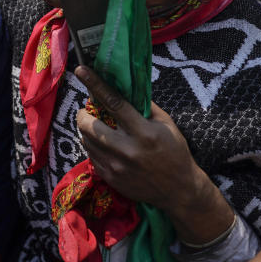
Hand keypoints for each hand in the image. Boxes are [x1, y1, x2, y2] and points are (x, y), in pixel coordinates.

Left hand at [74, 65, 233, 244]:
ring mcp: (117, 166)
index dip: (95, 84)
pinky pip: (90, 156)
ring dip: (86, 130)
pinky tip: (102, 144)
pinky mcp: (110, 178)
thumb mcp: (167, 124)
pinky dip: (92, 146)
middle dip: (83, 114)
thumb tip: (124, 87)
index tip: (81, 70)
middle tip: (86, 111)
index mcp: (144, 132)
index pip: (114, 103)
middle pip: (90, 125)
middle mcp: (128, 149)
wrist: (179, 190)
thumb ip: (145, 106)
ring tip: (96, 127)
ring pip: (86, 140)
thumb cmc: (174, 152)